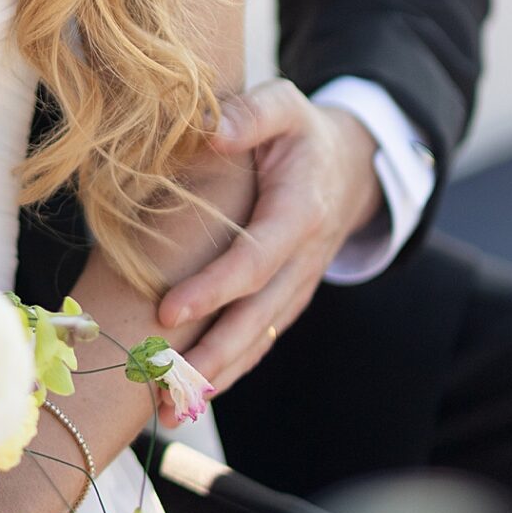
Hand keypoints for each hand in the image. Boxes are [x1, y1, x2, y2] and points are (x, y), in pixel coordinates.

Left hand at [156, 82, 382, 401]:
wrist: (349, 164)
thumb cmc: (301, 130)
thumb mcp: (284, 104)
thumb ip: (251, 114)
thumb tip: (211, 130)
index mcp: (301, 211)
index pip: (256, 259)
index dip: (215, 288)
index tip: (167, 308)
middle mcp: (305, 257)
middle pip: (257, 317)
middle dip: (211, 354)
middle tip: (162, 384)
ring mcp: (300, 284)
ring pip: (259, 339)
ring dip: (216, 376)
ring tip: (168, 408)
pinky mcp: (290, 298)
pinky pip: (262, 340)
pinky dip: (231, 370)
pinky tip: (194, 396)